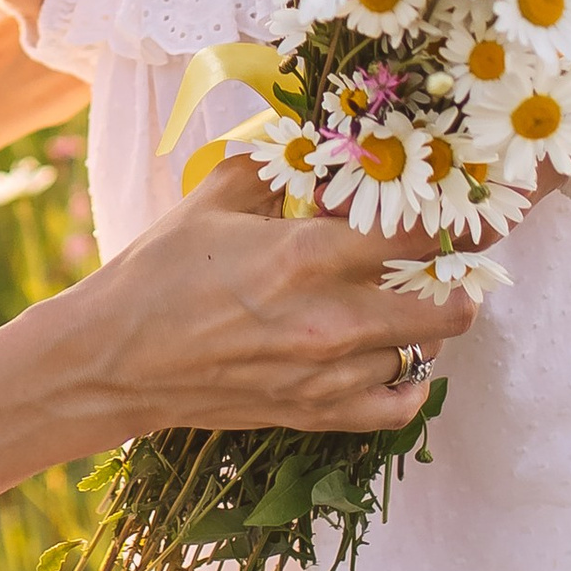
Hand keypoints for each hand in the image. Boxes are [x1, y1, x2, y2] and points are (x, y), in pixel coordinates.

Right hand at [79, 163, 480, 441]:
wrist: (114, 359)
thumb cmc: (159, 272)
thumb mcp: (216, 196)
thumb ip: (283, 170)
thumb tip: (331, 156)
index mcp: (307, 255)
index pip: (418, 235)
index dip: (451, 219)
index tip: (457, 209)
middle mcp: (330, 320)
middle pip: (446, 307)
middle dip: (456, 279)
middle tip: (442, 260)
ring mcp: (326, 376)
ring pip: (424, 353)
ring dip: (422, 324)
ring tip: (402, 298)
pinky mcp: (314, 414)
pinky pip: (399, 407)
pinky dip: (411, 382)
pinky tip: (397, 357)